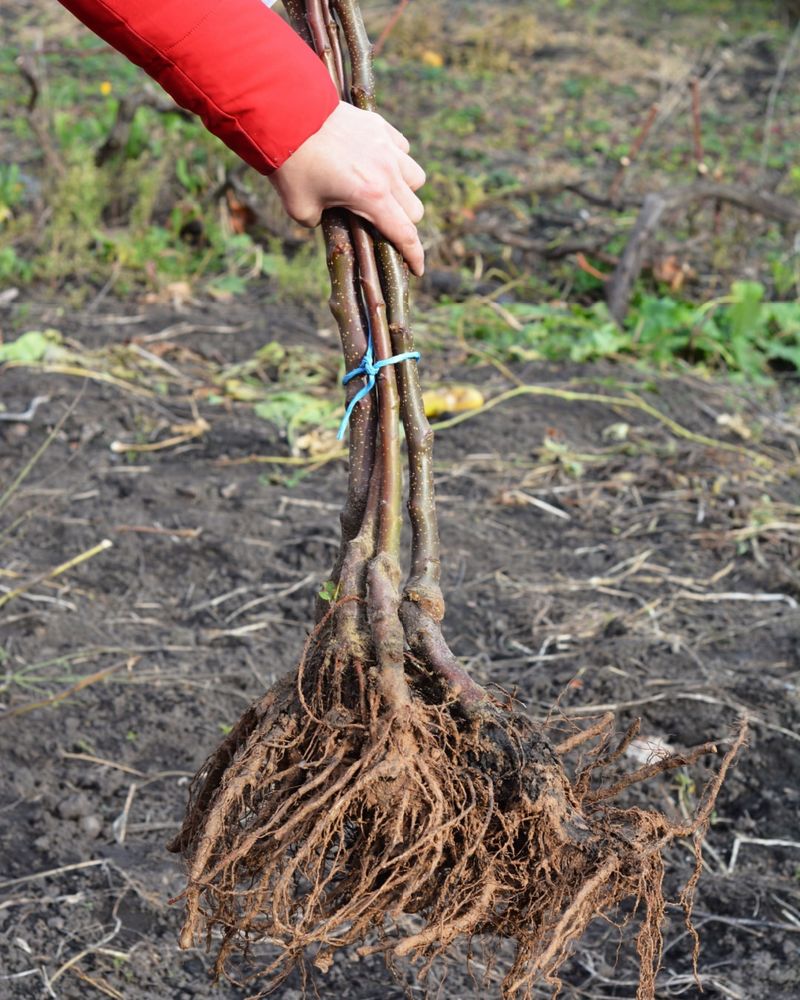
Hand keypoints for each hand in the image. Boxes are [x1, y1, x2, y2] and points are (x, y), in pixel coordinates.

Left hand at [269, 102, 425, 275]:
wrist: (286, 115)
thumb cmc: (293, 166)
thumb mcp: (300, 208)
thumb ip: (319, 221)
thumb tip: (326, 216)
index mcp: (372, 198)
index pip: (404, 234)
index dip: (414, 255)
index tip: (417, 269)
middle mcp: (387, 173)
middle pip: (414, 209)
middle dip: (403, 223)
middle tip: (384, 224)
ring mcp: (387, 148)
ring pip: (416, 178)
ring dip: (406, 190)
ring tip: (385, 191)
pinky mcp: (380, 127)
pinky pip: (403, 149)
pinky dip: (397, 160)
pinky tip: (378, 162)